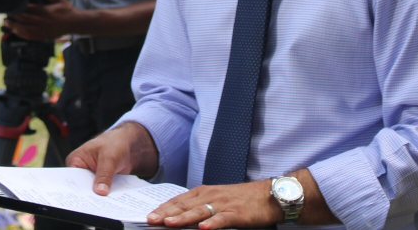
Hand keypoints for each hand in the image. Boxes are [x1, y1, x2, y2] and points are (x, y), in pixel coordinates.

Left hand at [4, 0, 75, 40]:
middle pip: (24, 19)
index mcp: (46, 11)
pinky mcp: (43, 36)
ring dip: (14, 26)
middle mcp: (43, 21)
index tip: (11, 5)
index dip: (18, 7)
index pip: (28, 9)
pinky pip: (29, 36)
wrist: (74, 23)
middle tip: (6, 13)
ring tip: (7, 22)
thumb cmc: (67, 10)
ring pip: (24, 29)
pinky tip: (16, 31)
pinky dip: (21, 34)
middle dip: (13, 16)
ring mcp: (42, 30)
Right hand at [66, 122, 158, 194]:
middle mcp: (80, 170)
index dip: (78, 189)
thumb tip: (100, 191)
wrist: (128, 145)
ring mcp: (90, 177)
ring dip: (98, 196)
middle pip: (81, 187)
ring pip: (92, 191)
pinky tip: (111, 201)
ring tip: (105, 204)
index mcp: (76, 160)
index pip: (72, 178)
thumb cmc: (115, 143)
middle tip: (96, 203)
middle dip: (89, 194)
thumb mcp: (109, 157)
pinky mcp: (100, 182)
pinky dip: (106, 195)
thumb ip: (104, 174)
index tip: (85, 199)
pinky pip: (101, 191)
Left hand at [147, 180, 281, 229]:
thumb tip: (181, 216)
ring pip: (200, 211)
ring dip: (183, 218)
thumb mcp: (218, 198)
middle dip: (167, 213)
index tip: (149, 215)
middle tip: (151, 220)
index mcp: (205, 191)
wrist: (268, 195)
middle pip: (185, 205)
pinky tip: (203, 228)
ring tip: (169, 223)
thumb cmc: (242, 198)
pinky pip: (222, 219)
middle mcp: (212, 195)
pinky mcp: (237, 213)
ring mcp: (224, 204)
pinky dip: (212, 223)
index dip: (164, 207)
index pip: (180, 199)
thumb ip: (201, 206)